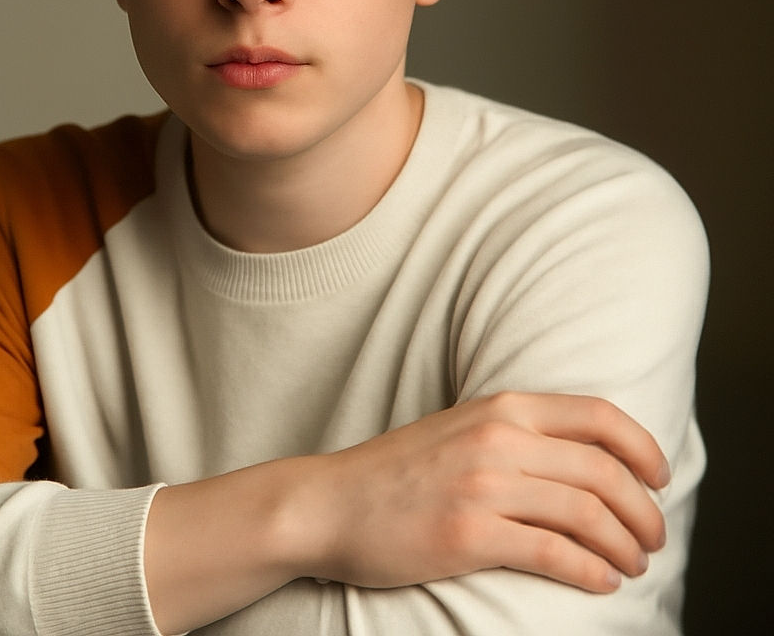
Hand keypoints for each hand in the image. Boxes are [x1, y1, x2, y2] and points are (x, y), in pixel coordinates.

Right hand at [300, 392, 668, 593]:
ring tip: (632, 564)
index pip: (597, 415)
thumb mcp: (460, 429)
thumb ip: (516, 433)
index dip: (642, 448)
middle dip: (643, 511)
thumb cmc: (397, 472)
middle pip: (603, 471)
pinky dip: (591, 571)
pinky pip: (554, 553)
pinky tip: (601, 582)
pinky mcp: (468, 535)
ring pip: (587, 514)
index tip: (658, 477)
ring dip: (625, 545)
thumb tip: (583, 459)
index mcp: (499, 408)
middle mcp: (497, 439)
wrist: (331, 503)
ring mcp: (482, 486)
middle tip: (653, 538)